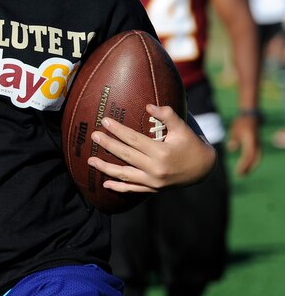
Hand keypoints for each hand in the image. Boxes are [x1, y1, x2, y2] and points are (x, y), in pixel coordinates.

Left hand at [87, 105, 216, 194]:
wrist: (204, 170)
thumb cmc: (192, 145)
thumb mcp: (183, 128)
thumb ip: (167, 115)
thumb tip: (148, 105)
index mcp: (162, 152)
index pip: (134, 139)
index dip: (118, 130)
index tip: (105, 121)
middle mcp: (155, 169)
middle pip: (126, 155)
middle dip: (108, 145)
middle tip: (94, 136)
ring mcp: (153, 182)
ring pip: (125, 175)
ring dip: (106, 168)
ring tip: (90, 160)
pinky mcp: (153, 189)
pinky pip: (132, 190)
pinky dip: (118, 188)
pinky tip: (105, 184)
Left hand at [228, 115, 260, 175]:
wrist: (250, 116)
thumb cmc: (240, 123)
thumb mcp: (234, 130)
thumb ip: (233, 139)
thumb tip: (231, 148)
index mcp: (250, 140)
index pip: (248, 155)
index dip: (244, 164)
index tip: (238, 171)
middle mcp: (255, 143)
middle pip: (254, 158)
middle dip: (248, 167)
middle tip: (241, 175)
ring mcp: (257, 144)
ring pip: (256, 157)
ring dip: (251, 166)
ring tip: (243, 173)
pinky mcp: (257, 144)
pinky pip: (256, 155)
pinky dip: (252, 161)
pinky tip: (246, 166)